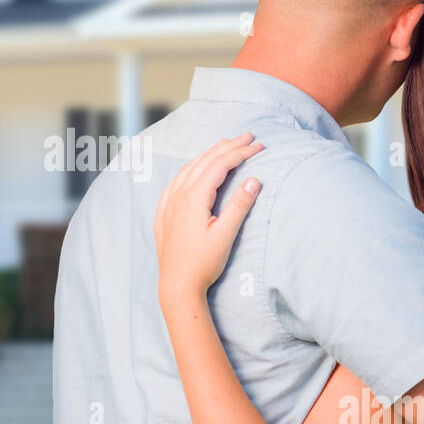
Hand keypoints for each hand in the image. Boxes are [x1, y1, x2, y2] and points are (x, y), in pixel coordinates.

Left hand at [154, 133, 264, 299]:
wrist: (177, 286)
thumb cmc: (203, 264)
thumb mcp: (225, 235)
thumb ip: (239, 206)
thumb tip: (254, 180)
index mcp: (193, 198)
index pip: (219, 165)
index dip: (240, 152)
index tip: (259, 145)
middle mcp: (178, 196)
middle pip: (204, 161)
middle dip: (228, 147)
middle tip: (248, 137)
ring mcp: (168, 203)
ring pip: (189, 168)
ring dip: (209, 154)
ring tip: (226, 144)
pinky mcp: (164, 213)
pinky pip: (177, 181)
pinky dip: (191, 168)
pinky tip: (195, 169)